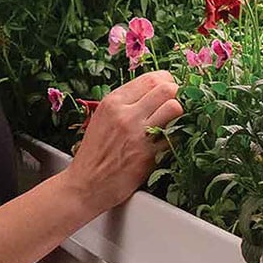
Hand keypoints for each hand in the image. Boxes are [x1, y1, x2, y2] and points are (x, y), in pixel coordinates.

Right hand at [64, 70, 183, 214]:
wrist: (85, 184)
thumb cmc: (94, 152)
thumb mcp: (102, 118)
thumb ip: (125, 103)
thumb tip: (152, 90)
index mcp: (113, 102)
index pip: (151, 78)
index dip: (166, 81)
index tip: (168, 88)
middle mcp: (125, 114)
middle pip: (167, 88)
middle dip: (176, 94)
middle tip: (173, 103)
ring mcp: (138, 134)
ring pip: (174, 108)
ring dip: (177, 114)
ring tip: (172, 121)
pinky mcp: (148, 155)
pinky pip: (174, 136)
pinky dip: (175, 136)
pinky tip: (167, 139)